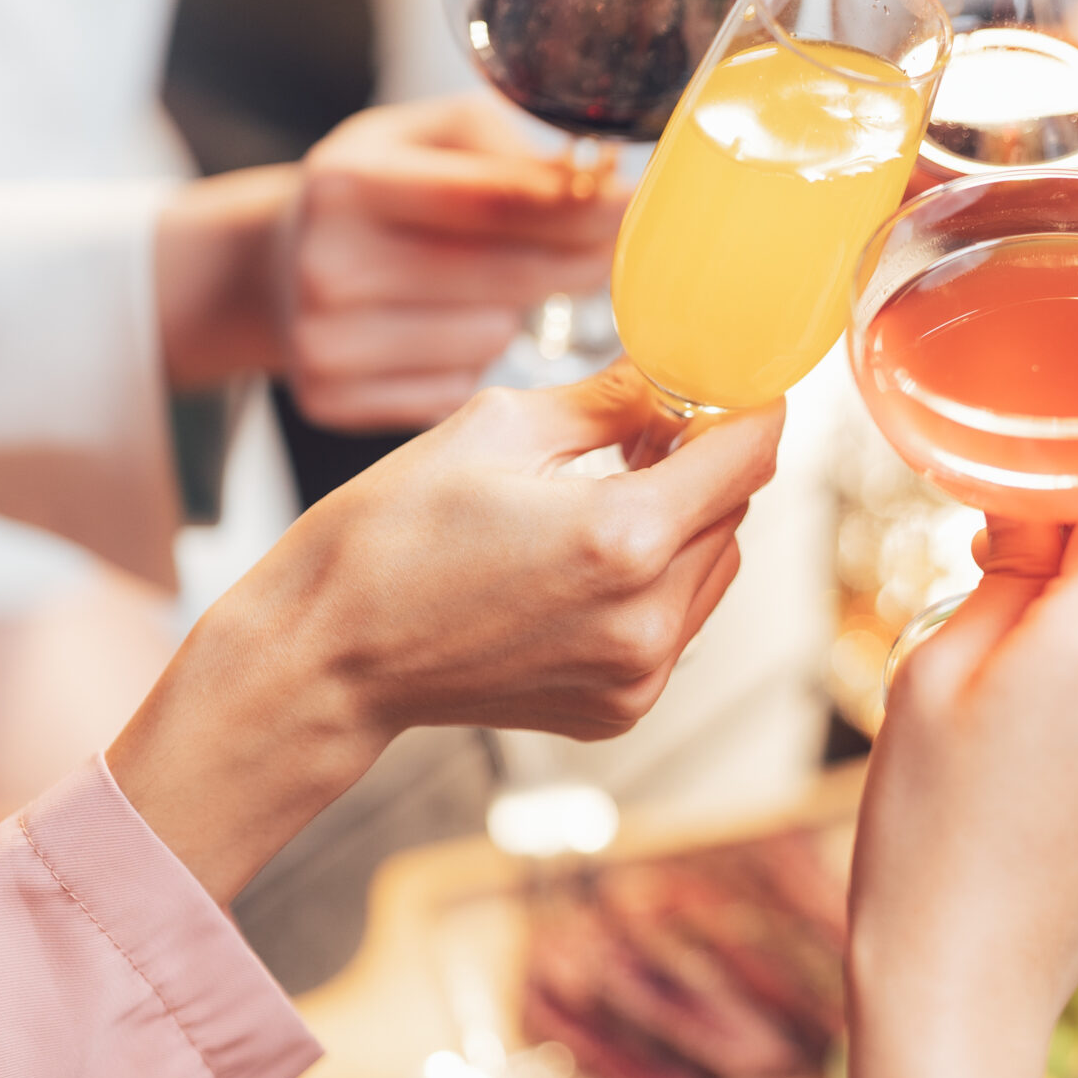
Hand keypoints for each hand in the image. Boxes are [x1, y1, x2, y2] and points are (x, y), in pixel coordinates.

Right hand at [109, 361, 779, 901]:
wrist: (326, 654)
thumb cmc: (390, 531)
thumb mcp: (501, 426)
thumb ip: (616, 396)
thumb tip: (684, 369)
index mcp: (623, 538)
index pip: (748, 454)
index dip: (750, 406)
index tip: (737, 382)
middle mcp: (647, 618)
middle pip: (735, 510)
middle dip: (704, 462)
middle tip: (646, 428)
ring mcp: (639, 674)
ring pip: (716, 565)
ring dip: (685, 522)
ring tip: (605, 493)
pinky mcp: (623, 707)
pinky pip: (680, 620)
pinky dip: (657, 579)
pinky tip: (584, 558)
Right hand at [279, 95, 621, 428]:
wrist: (268, 267)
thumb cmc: (374, 191)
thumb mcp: (422, 136)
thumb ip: (503, 144)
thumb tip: (593, 180)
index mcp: (347, 184)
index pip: (495, 201)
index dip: (581, 208)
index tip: (641, 208)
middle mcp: (327, 267)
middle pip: (505, 278)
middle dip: (576, 262)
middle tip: (614, 251)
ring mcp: (324, 344)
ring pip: (490, 340)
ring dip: (513, 314)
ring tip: (480, 286)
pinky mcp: (332, 400)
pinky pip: (457, 388)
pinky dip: (471, 361)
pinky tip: (443, 330)